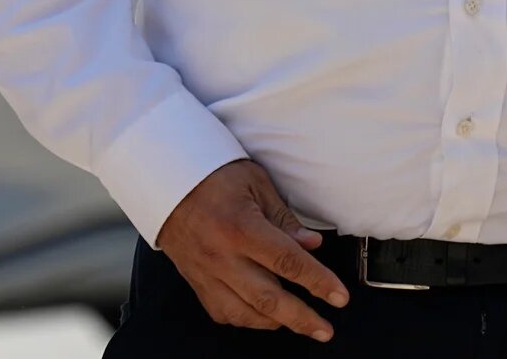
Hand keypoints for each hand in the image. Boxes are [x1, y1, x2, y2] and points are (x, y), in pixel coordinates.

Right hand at [155, 159, 347, 341]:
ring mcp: (206, 273)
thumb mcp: (255, 183)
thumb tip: (312, 245)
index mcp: (240, 227)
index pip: (288, 261)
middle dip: (301, 318)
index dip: (318, 282)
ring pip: (244, 313)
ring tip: (300, 323)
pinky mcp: (196, 282)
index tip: (339, 296)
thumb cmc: (214, 177)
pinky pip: (223, 312)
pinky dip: (247, 319)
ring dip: (276, 322)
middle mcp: (222, 256)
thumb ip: (284, 219)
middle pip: (268, 298)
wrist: (166, 182)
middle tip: (324, 330)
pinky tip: (264, 315)